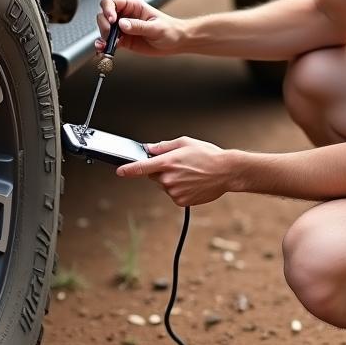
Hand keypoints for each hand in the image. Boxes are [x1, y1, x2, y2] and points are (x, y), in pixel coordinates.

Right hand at [96, 0, 184, 56]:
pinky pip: (109, 42)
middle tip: (110, 36)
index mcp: (132, 5)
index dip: (107, 9)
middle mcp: (124, 15)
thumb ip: (138, 26)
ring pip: (104, 29)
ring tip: (105, 46)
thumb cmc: (170, 30)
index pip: (111, 2)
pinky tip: (104, 51)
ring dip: (102, 38)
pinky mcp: (123, 40)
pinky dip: (105, 47)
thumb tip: (122, 24)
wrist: (176, 42)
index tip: (112, 20)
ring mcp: (122, 28)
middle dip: (104, 26)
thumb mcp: (156, 27)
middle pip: (103, 15)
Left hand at [116, 137, 232, 205]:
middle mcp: (168, 178)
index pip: (140, 167)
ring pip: (164, 186)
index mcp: (167, 162)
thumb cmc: (207, 155)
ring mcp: (174, 191)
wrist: (226, 172)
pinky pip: (173, 194)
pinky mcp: (181, 201)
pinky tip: (192, 183)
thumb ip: (163, 146)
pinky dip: (179, 189)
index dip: (127, 170)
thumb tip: (148, 149)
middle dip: (161, 171)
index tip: (119, 172)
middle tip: (179, 165)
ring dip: (171, 180)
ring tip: (190, 174)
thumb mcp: (184, 143)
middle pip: (153, 176)